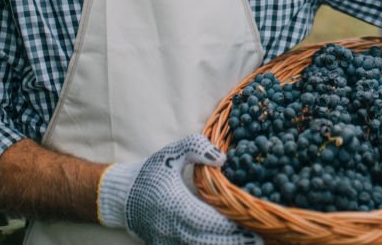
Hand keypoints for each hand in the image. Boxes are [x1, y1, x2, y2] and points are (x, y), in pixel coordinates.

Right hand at [98, 134, 261, 244]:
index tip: (251, 228)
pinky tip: (227, 243)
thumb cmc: (149, 173)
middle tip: (259, 240)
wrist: (122, 197)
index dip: (229, 227)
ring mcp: (169, 241)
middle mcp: (172, 228)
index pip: (207, 221)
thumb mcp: (170, 154)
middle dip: (234, 241)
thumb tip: (221, 157)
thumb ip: (195, 147)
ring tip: (248, 243)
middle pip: (208, 241)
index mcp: (175, 205)